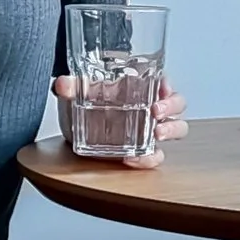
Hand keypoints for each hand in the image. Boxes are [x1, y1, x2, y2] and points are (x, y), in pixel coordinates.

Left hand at [52, 75, 189, 168]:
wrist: (77, 131)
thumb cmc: (86, 105)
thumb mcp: (79, 92)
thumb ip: (71, 86)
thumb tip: (62, 84)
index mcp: (140, 88)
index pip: (163, 81)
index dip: (167, 83)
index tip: (162, 86)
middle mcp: (150, 107)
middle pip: (177, 103)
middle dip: (171, 106)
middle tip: (156, 111)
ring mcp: (149, 130)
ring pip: (177, 128)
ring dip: (171, 130)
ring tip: (157, 134)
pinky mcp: (143, 151)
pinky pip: (156, 156)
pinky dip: (148, 158)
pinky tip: (133, 157)